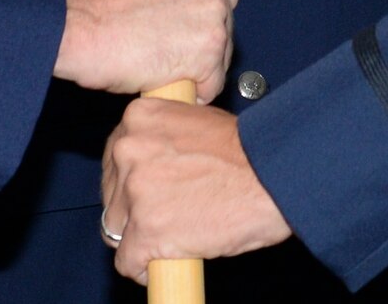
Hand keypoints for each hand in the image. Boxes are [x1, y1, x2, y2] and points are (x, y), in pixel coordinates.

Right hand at [53, 0, 235, 100]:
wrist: (78, 24)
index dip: (198, 8)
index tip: (181, 19)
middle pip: (224, 16)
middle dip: (201, 34)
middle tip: (168, 43)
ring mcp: (215, 14)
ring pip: (221, 51)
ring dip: (196, 63)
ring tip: (162, 61)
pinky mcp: (210, 52)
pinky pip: (212, 82)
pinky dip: (193, 89)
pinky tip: (167, 80)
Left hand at [101, 99, 291, 281]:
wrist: (274, 175)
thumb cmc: (248, 152)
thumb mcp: (196, 122)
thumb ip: (164, 139)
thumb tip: (153, 164)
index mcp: (138, 118)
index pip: (114, 158)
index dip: (131, 181)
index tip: (147, 193)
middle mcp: (129, 150)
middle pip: (113, 195)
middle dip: (135, 210)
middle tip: (168, 215)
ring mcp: (135, 192)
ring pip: (116, 229)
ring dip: (141, 237)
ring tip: (174, 237)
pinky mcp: (147, 231)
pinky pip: (128, 261)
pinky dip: (145, 269)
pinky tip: (168, 260)